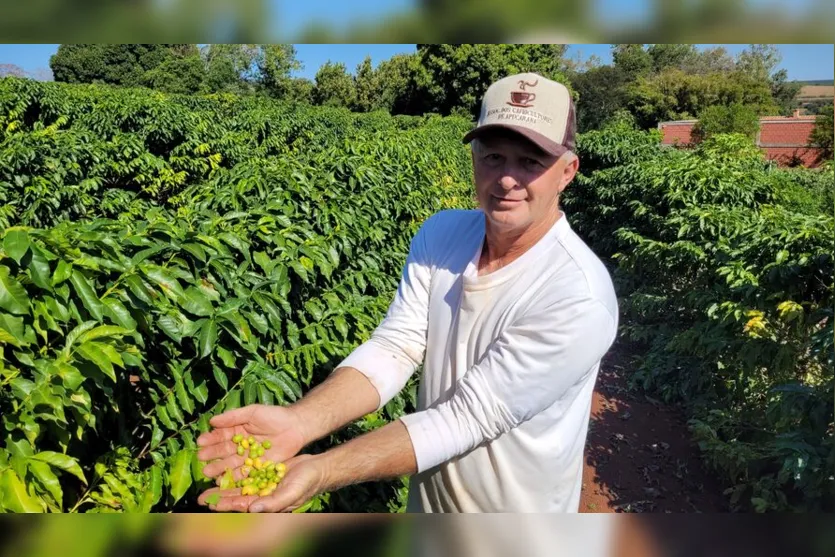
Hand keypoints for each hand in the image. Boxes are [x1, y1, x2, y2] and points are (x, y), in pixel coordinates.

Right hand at [197, 404, 306, 480]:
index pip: (220, 435)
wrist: (296, 427)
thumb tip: (212, 420)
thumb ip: (234, 416)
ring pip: (230, 464)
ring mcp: (247, 457)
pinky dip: (233, 477)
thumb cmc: (274, 416)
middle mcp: (239, 445)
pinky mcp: (256, 467)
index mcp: (236, 430)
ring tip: (208, 472)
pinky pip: (244, 473)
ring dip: (219, 468)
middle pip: (223, 451)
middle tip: (201, 458)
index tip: (200, 442)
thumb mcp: (253, 412)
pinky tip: (223, 480)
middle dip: (211, 455)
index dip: (210, 439)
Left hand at [197, 454, 326, 512]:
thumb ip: (274, 502)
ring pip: (239, 487)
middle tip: (201, 498)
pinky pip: (246, 475)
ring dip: (224, 486)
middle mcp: (262, 497)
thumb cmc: (308, 482)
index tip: (211, 504)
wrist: (319, 468)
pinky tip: (225, 469)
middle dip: (220, 498)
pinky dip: (235, 474)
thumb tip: (252, 509)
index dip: (227, 505)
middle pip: (236, 499)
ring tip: (208, 483)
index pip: (243, 506)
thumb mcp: (292, 492)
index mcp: (267, 505)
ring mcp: (263, 486)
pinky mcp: (264, 474)